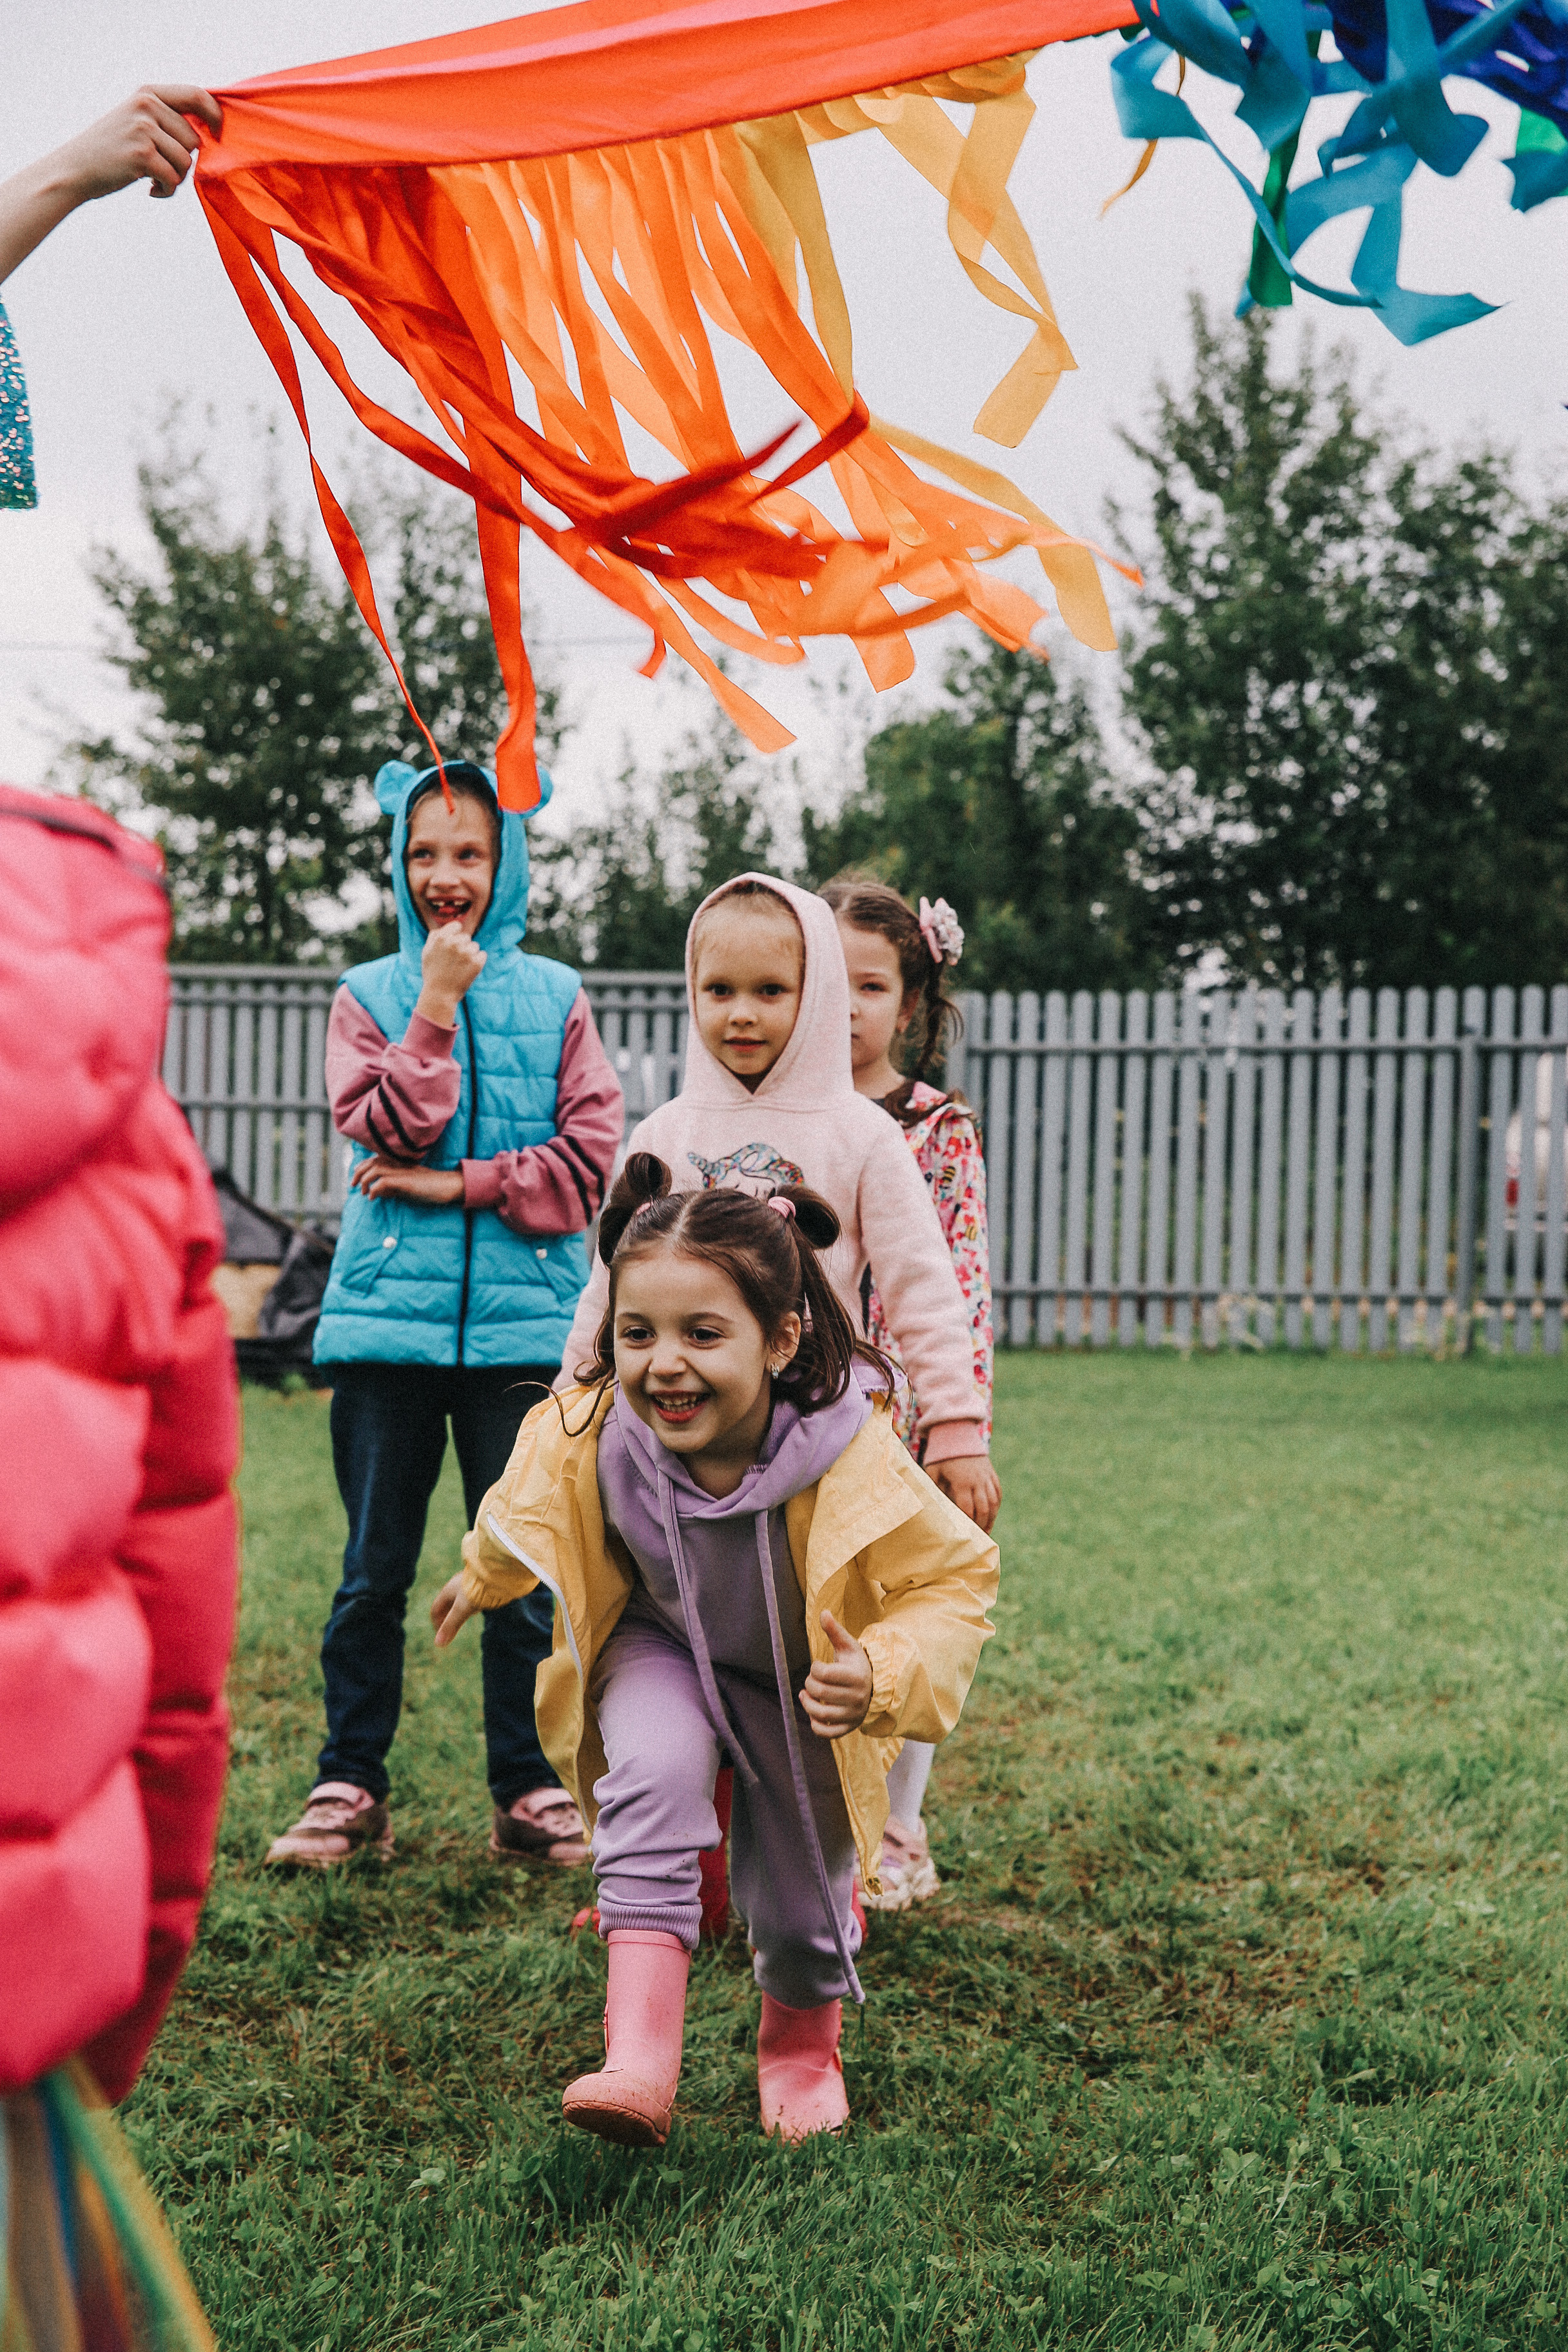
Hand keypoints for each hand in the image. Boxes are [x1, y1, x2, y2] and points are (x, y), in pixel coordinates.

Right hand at [48, 87, 221, 201]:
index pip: (197, 95)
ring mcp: (143, 128)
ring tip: (153, 178)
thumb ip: (168, 119)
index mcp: (149, 94)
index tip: (219, 135)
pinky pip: (174, 180)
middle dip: (184, 161)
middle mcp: (147, 106)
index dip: (215, 116)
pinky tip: (149, 189)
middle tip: (161, 168)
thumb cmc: (113, 150)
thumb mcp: (138, 121)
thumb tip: (210, 129)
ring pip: (186, 162)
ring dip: (175, 178)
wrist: (75, 169)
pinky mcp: (142, 154)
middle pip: (194, 140)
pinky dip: (166, 191)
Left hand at [352, 1155, 462, 1204]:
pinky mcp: (405, 1181)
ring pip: (374, 1170)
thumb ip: (392, 1187)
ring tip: (363, 1192)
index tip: (355, 1178)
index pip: (373, 1159)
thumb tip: (377, 1192)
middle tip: (353, 1186)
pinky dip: (374, 1190)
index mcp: (398, 1162)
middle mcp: (398, 1163)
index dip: (361, 1167)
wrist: (446, 1186)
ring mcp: (401, 1171)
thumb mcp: (406, 1186)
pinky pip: (383, 1183)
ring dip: (364, 1182)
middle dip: (358, 1174)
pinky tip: (372, 1197)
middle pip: (371, 1163)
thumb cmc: (428, 1187)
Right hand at [416, 922, 485, 1026]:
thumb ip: (435, 936)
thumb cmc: (432, 973)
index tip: (453, 946)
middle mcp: (454, 943)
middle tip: (454, 962)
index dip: (455, 935)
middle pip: (466, 937)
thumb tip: (447, 926)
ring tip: (460, 968)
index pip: (457, 926)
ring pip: (475, 946)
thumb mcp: (427, 952)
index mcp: (441, 938)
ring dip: (470, 955)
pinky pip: (482, 955)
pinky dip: (478, 962)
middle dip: (462, 947)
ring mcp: (466, 953)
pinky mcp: (476, 963)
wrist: (439, 995)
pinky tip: (468, 971)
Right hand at [431, 1573, 479, 1648]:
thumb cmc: (476, 1590)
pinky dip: (468, 1607)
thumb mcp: (461, 1609)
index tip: (440, 1634)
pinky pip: (469, 1598)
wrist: (496, 1572)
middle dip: (446, 1618)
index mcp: (448, 1590)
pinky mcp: (479, 1585)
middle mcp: (456, 1586)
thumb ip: (450, 1625)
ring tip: (460, 1623)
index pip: (436, 1608)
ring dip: (456, 1613)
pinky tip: (474, 1610)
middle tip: (448, 1631)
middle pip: (446, 1605)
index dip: (436, 1622)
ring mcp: (467, 1585)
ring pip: (458, 1601)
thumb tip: (438, 1644)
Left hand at [800, 1610, 872, 1739]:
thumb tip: (823, 1612)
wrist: (874, 1687)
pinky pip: (827, 1732)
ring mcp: (853, 1715)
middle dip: (809, 1684)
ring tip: (805, 1695)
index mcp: (856, 1676)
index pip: (825, 1674)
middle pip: (820, 1692)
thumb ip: (834, 1631)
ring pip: (821, 1714)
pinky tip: (813, 1713)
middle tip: (811, 1680)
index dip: (814, 1668)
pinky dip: (816, 1725)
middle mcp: (857, 1697)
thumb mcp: (848, 1646)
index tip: (817, 1666)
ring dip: (807, 1704)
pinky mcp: (849, 1727)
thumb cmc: (856, 1664)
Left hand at [932, 1455, 1000, 1533]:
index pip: (968, 1508)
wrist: (957, 1433)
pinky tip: (992, 1514)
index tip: (966, 1534)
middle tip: (978, 1537)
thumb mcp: (933, 1471)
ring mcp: (987, 1477)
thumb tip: (936, 1508)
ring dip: (992, 1518)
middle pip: (984, 1508)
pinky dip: (996, 1505)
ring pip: (994, 1502)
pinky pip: (998, 1493)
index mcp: (962, 1482)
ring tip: (987, 1530)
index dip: (969, 1522)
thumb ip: (935, 1489)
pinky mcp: (991, 1474)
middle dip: (982, 1524)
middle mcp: (977, 1480)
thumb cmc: (941, 1455)